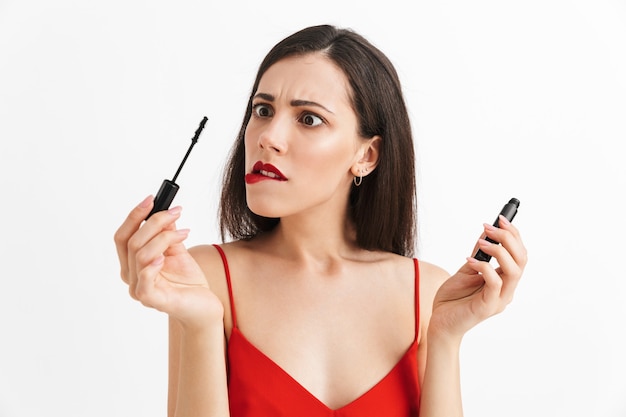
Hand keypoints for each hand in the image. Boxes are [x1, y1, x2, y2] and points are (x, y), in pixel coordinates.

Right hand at [114, 196, 222, 329]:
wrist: (203, 306)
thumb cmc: (187, 281)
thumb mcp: (177, 251)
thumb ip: (168, 234)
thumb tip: (165, 213)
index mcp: (132, 263)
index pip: (123, 235)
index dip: (135, 216)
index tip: (152, 199)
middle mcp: (130, 276)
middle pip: (131, 241)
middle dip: (153, 222)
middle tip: (175, 212)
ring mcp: (138, 288)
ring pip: (140, 254)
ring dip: (164, 237)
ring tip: (184, 233)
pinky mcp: (150, 299)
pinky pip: (144, 278)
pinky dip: (153, 264)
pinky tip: (165, 256)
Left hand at [429, 215, 526, 340]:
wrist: (440, 322)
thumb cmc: (453, 299)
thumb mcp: (467, 270)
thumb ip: (479, 256)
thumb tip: (486, 234)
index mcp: (505, 281)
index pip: (520, 255)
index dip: (514, 235)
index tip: (500, 218)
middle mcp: (507, 290)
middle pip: (522, 259)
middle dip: (508, 237)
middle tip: (489, 226)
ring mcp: (499, 299)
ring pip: (514, 270)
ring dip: (499, 250)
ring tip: (482, 241)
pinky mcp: (488, 307)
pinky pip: (494, 283)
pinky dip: (484, 267)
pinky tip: (469, 260)